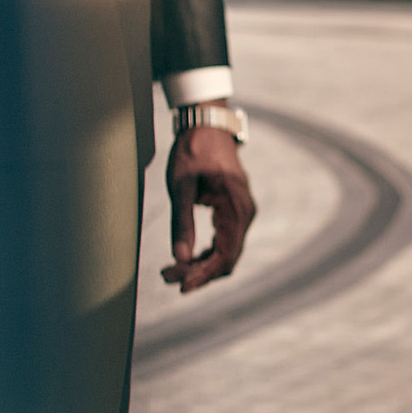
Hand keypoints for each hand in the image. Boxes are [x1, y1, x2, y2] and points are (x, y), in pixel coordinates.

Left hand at [162, 110, 255, 293]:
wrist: (207, 127)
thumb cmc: (192, 151)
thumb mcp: (181, 186)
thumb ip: (181, 222)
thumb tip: (180, 258)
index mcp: (234, 206)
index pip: (225, 254)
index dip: (204, 274)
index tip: (181, 286)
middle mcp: (245, 213)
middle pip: (228, 258)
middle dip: (199, 272)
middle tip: (167, 277)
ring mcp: (243, 213)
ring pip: (227, 252)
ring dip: (202, 265)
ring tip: (171, 271)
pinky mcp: (236, 212)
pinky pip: (226, 241)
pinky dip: (208, 253)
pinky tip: (187, 257)